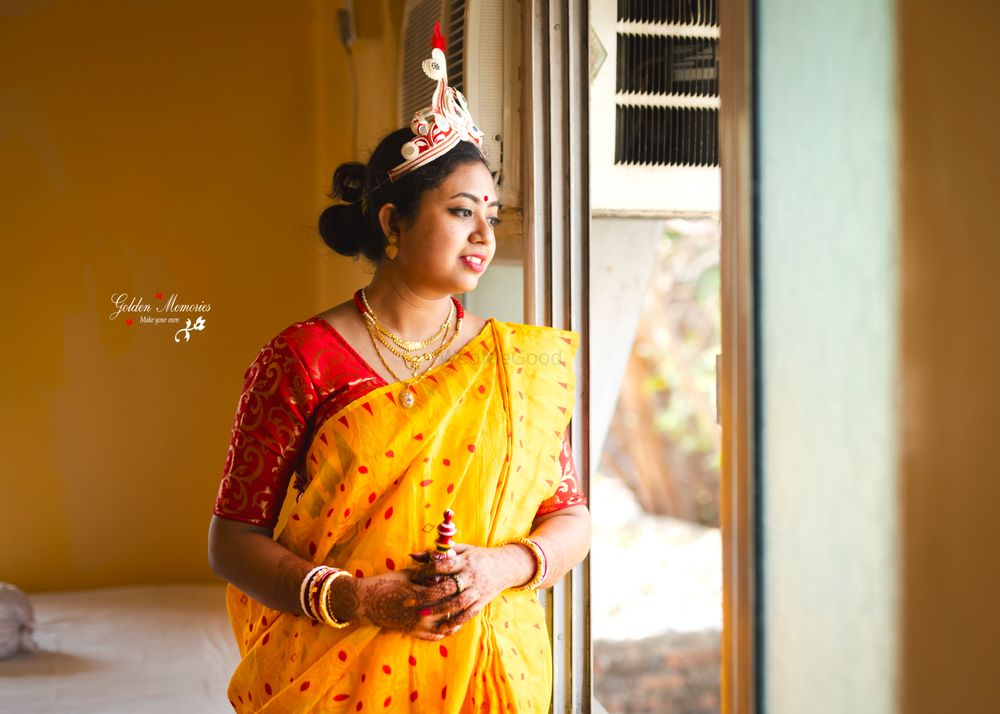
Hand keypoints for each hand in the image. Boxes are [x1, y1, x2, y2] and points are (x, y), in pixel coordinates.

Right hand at [335, 570, 463, 640]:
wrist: (365, 602)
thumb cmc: (385, 583)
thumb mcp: (406, 574)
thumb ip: (426, 574)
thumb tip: (441, 570)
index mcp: (421, 594)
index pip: (446, 591)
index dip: (457, 586)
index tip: (464, 581)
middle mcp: (421, 612)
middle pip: (448, 609)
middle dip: (459, 602)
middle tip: (468, 596)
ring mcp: (418, 625)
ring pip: (445, 625)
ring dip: (454, 619)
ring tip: (462, 612)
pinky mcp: (413, 632)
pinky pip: (433, 636)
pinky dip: (444, 631)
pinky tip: (450, 626)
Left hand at [405, 543, 524, 637]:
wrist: (505, 566)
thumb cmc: (478, 556)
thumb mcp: (461, 549)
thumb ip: (438, 552)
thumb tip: (413, 554)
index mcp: (464, 560)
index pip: (442, 566)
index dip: (426, 571)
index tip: (413, 577)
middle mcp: (471, 576)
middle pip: (446, 587)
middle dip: (426, 595)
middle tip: (408, 601)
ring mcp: (477, 590)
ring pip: (457, 603)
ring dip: (438, 610)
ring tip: (421, 615)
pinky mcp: (482, 601)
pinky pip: (468, 613)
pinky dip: (455, 621)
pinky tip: (442, 626)